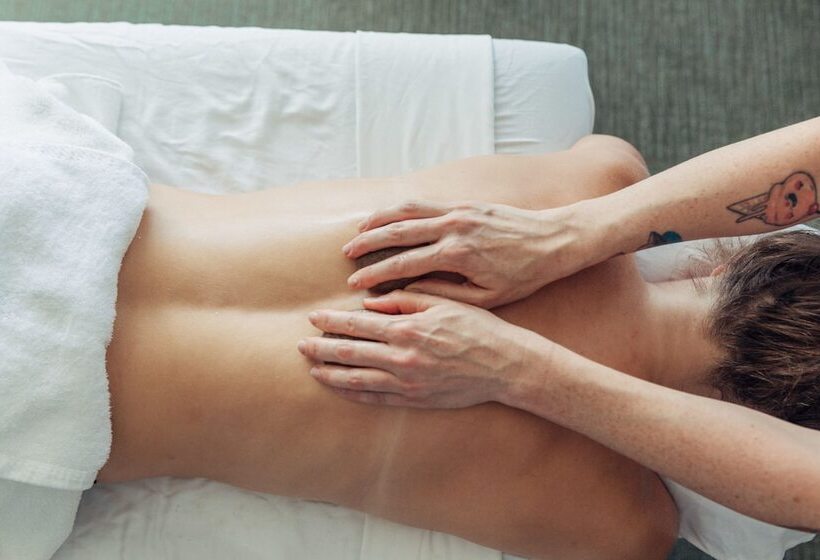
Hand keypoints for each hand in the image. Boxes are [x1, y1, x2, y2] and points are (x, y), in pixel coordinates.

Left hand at [297, 290, 546, 407]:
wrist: (505, 365)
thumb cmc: (477, 328)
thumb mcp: (443, 303)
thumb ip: (404, 300)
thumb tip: (369, 302)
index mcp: (407, 328)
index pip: (357, 324)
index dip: (332, 321)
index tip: (313, 317)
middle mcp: (402, 357)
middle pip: (350, 353)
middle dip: (321, 348)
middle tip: (300, 345)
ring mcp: (407, 382)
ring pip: (357, 379)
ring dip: (330, 373)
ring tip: (311, 368)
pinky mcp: (415, 400)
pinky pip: (375, 398)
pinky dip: (353, 393)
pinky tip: (340, 388)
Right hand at [342, 200, 591, 307]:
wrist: (556, 240)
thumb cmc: (524, 276)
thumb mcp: (487, 298)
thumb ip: (445, 295)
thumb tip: (409, 294)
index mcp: (457, 255)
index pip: (404, 264)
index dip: (376, 275)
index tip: (355, 284)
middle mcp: (453, 227)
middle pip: (397, 232)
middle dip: (367, 244)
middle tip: (347, 255)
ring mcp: (458, 210)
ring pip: (406, 211)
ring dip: (379, 220)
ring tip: (358, 232)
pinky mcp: (465, 202)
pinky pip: (424, 202)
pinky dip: (400, 209)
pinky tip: (388, 216)